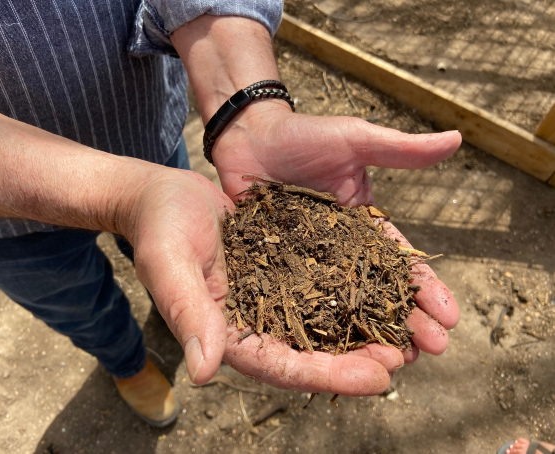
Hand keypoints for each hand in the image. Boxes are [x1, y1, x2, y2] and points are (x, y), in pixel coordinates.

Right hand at [129, 169, 407, 394]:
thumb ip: (188, 312)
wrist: (163, 194)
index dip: (330, 375)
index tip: (378, 378)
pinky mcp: (280, 268)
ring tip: (410, 331)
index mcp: (226, 332)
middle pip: (311, 353)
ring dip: (364, 330)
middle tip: (406, 356)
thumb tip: (204, 372)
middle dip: (359, 360)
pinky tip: (383, 288)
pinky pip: (321, 287)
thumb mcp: (169, 262)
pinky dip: (352, 292)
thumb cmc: (158, 225)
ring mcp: (269, 296)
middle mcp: (253, 321)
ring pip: (322, 324)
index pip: (282, 367)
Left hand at [210, 102, 460, 377]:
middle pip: (377, 291)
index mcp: (365, 224)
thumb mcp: (355, 140)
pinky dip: (313, 324)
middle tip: (429, 352)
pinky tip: (328, 352)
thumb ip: (400, 149)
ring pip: (340, 303)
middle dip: (406, 321)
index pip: (401, 261)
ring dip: (365, 332)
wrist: (250, 136)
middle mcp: (341, 249)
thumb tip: (457, 139)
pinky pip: (296, 298)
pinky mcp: (275, 265)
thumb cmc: (303, 134)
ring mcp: (308, 260)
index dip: (426, 290)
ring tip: (389, 363)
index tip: (450, 319)